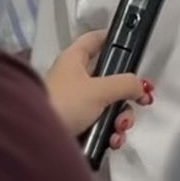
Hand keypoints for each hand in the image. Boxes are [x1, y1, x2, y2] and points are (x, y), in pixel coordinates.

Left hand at [44, 29, 153, 144]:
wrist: (37, 140)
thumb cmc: (66, 103)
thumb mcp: (99, 89)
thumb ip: (126, 84)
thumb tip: (142, 87)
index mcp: (74, 59)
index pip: (96, 39)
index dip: (114, 39)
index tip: (133, 48)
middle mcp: (75, 78)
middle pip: (110, 79)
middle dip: (126, 96)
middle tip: (139, 104)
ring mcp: (75, 102)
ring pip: (108, 105)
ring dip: (120, 119)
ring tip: (119, 130)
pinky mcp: (76, 124)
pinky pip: (100, 124)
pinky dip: (109, 132)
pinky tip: (112, 141)